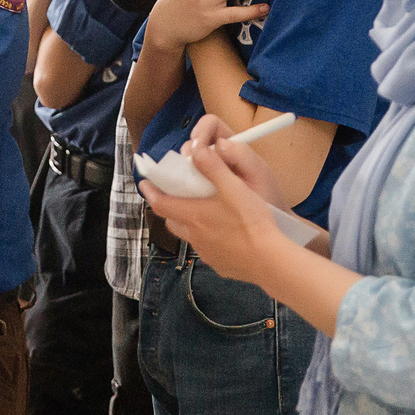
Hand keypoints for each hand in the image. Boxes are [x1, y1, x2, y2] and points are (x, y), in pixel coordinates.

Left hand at [140, 116, 285, 284]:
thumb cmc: (251, 221)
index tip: (144, 183)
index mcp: (193, 216)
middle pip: (172, 221)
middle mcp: (195, 236)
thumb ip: (213, 167)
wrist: (269, 260)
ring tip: (201, 214)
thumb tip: (196, 149)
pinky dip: (207, 239)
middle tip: (174, 196)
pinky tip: (224, 235)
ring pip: (189, 236)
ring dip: (189, 224)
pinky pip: (207, 250)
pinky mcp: (220, 265)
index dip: (151, 192)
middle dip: (169, 208)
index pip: (161, 204)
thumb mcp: (234, 187)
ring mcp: (207, 253)